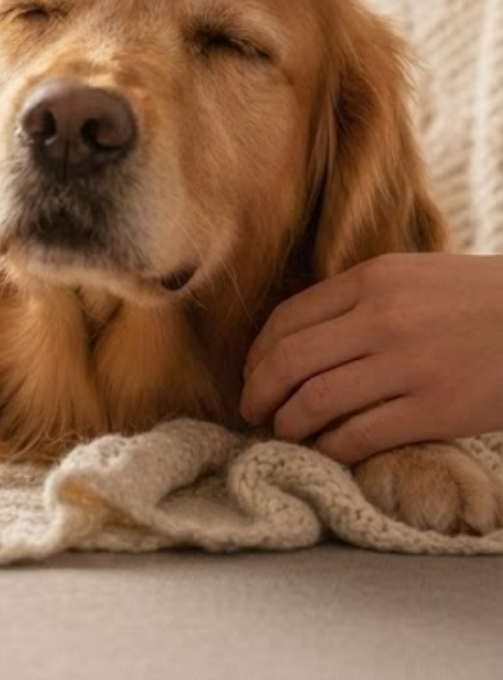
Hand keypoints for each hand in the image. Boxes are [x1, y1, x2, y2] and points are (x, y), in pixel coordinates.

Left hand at [240, 254, 502, 462]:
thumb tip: (295, 338)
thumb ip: (356, 298)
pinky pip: (361, 434)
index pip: (287, 319)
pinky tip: (328, 450)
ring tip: (286, 432)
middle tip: (251, 411)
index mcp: (372, 279)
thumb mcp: (410, 276)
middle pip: (290, 361)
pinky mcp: (437, 409)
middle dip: (258, 392)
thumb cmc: (474, 299)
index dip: (257, 354)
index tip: (251, 375)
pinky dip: (332, 447)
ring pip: (317, 400)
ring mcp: (410, 364)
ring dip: (289, 423)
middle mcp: (383, 318)